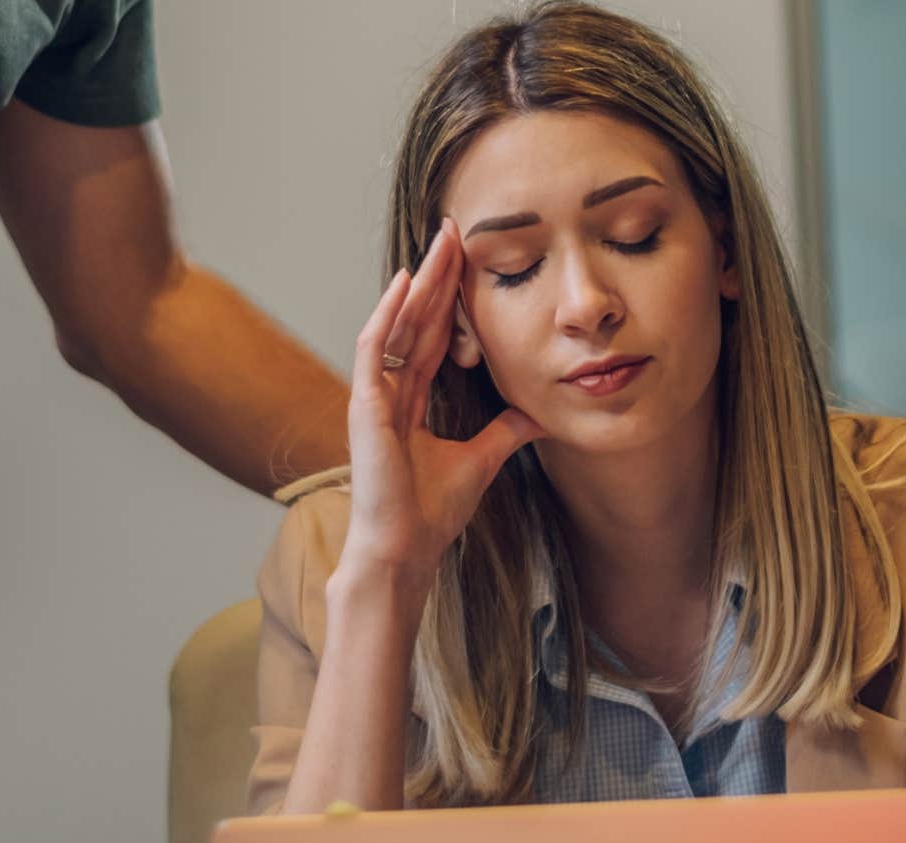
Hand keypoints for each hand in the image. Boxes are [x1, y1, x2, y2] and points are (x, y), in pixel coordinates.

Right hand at [338, 218, 543, 588]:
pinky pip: (375, 346)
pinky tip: (408, 280)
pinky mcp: (364, 404)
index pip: (433, 334)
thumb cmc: (430, 514)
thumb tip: (541, 414)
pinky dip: (389, 312)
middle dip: (439, 275)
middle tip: (457, 230)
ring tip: (441, 242)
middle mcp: (389, 389)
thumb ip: (506, 431)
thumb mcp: (482, 460)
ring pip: (398, 322)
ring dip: (421, 281)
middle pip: (417, 319)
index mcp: (411, 399)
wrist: (404, 550)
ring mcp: (373, 394)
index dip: (452, 298)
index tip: (471, 261)